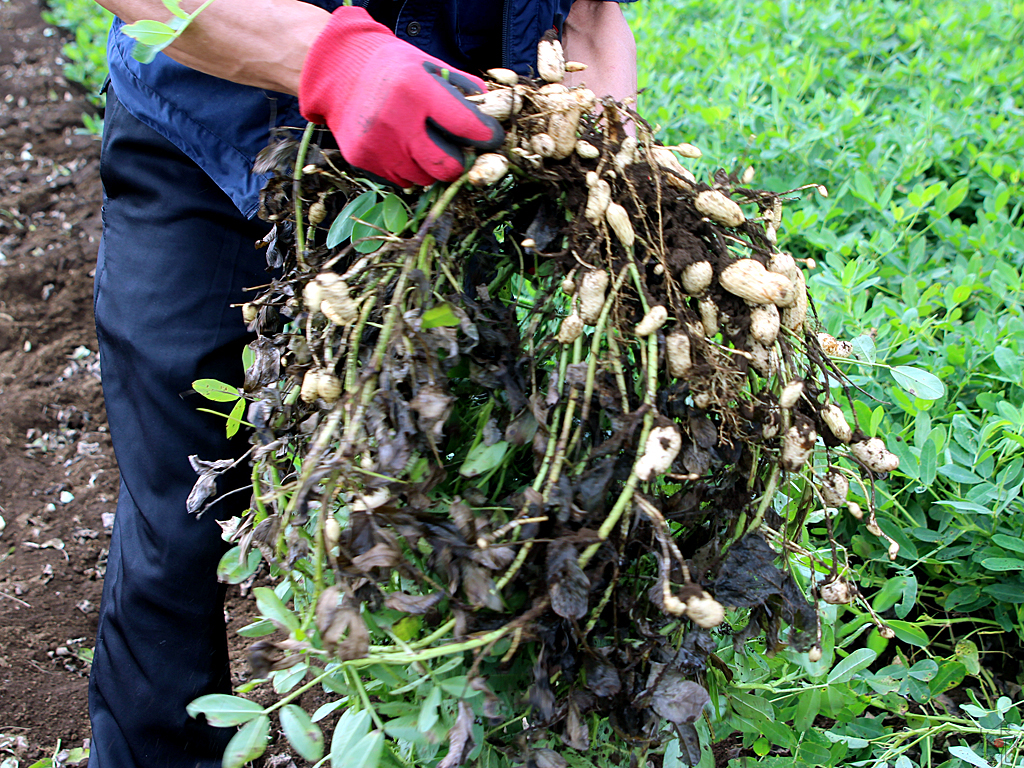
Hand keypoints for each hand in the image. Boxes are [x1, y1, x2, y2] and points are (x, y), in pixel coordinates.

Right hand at [299, 7, 503, 187]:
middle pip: (445, 167)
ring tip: (421, 143)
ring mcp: (377, 144)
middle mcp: (395, 120)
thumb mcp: (430, 66)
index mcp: (416, 89)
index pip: (465, 126)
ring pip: (423, 179)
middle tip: (455, 149)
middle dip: (456, 162)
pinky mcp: (362, 159)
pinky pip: (400, 179)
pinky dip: (407, 168)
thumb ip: (464, 89)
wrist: (339, 71)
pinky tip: (399, 145)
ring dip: (429, 167)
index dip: (485, 137)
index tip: (491, 139)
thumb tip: (496, 112)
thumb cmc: (393, 68)